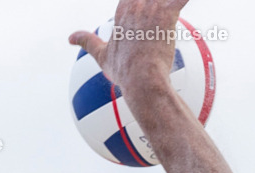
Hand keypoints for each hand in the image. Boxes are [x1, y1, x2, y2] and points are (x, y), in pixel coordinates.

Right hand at [69, 0, 188, 93]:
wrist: (142, 81)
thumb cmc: (124, 72)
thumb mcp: (102, 56)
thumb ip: (87, 42)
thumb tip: (70, 38)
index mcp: (122, 11)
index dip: (138, 4)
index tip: (142, 29)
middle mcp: (135, 5)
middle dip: (155, 5)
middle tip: (156, 26)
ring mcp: (151, 8)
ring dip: (168, 4)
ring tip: (169, 13)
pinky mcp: (167, 14)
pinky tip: (184, 1)